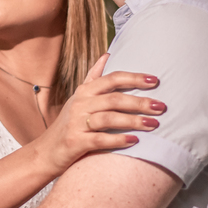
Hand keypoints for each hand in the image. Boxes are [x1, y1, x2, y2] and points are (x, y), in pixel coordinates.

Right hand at [35, 54, 163, 172]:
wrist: (45, 152)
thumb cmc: (69, 124)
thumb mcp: (79, 98)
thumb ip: (94, 77)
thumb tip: (107, 54)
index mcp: (84, 92)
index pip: (112, 79)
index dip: (134, 78)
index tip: (155, 80)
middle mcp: (80, 104)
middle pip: (114, 99)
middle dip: (139, 102)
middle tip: (161, 106)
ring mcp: (76, 123)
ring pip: (108, 118)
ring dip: (133, 121)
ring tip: (153, 125)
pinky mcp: (75, 142)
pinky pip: (99, 139)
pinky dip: (118, 140)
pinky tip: (135, 141)